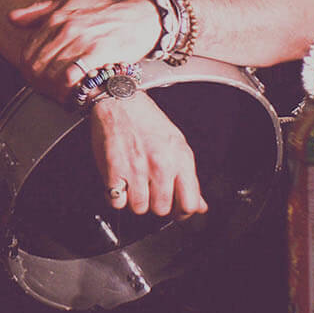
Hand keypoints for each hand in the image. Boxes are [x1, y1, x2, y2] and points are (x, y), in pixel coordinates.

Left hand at [9, 0, 160, 98]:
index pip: (28, 50)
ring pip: (51, 72)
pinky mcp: (96, 53)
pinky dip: (68, 88)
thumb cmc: (106, 13)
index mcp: (56, 17)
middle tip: (46, 91)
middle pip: (37, 64)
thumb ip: (39, 11)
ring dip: (52, 89)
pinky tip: (71, 93)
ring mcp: (80, 40)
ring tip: (58, 95)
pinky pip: (71, 76)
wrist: (140, 18)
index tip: (34, 79)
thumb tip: (12, 18)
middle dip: (38, 83)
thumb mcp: (70, 3)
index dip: (27, 70)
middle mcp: (65, 28)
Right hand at [89, 92, 206, 218]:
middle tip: (149, 191)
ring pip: (139, 208)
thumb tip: (200, 205)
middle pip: (162, 209)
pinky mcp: (113, 170)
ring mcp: (137, 169)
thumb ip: (188, 178)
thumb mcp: (177, 144)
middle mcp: (161, 165)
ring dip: (134, 200)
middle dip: (154, 204)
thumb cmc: (146, 119)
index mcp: (180, 159)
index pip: (189, 204)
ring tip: (132, 184)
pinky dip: (115, 195)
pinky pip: (116, 201)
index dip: (181, 212)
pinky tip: (118, 182)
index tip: (174, 209)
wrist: (119, 100)